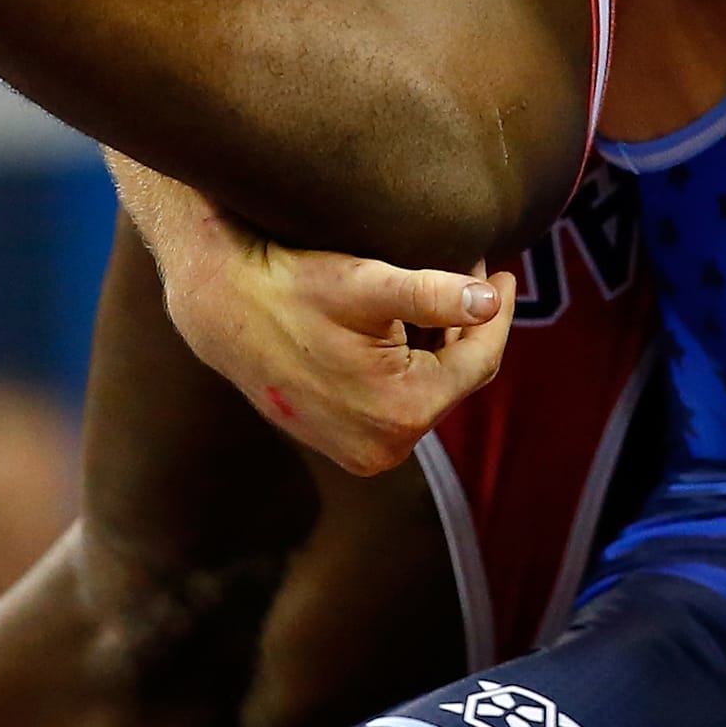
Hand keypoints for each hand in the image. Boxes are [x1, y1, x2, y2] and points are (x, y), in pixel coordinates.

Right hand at [152, 213, 516, 475]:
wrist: (220, 311)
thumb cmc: (292, 288)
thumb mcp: (366, 284)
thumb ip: (434, 294)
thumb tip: (489, 299)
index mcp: (403, 412)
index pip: (480, 361)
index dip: (499, 315)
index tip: (505, 274)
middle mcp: (386, 449)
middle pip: (455, 380)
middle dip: (470, 327)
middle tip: (476, 272)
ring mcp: (363, 455)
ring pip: (428, 392)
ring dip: (441, 347)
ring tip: (447, 291)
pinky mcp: (342, 446)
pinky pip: (399, 405)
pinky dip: (412, 366)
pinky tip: (409, 326)